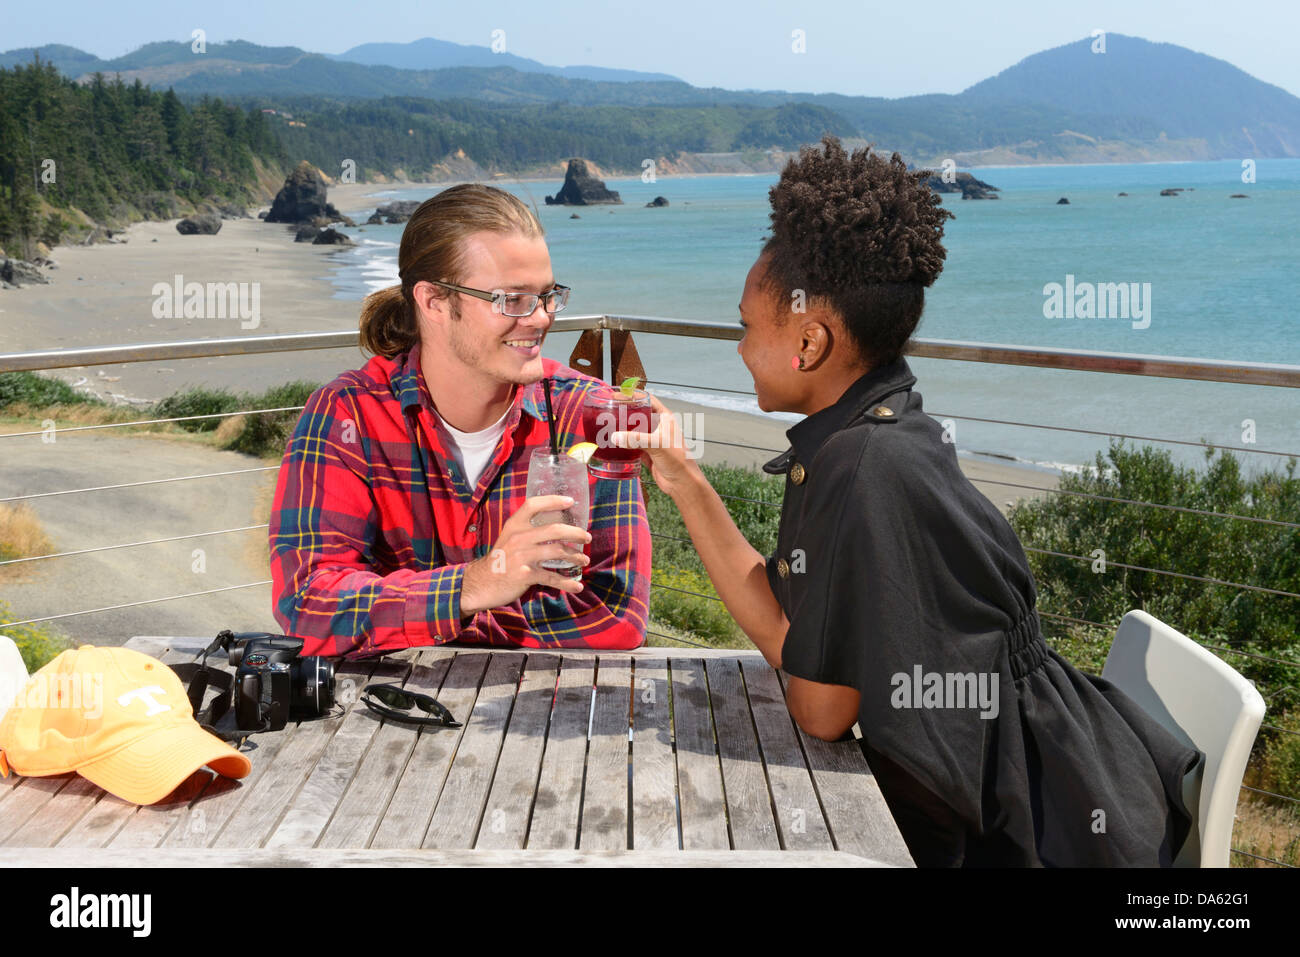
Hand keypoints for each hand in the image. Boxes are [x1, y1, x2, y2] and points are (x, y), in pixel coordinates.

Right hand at [459, 495, 591, 614]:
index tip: (570, 502)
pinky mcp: (525, 574)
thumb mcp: (508, 538)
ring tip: (584, 559)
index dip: (553, 500)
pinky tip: (577, 586)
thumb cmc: (500, 560)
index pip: (533, 504)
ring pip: (558, 551)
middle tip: (586, 537)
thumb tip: (554, 527)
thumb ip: (526, 531)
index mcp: (513, 525)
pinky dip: (567, 583)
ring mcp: (522, 556)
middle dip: (576, 533)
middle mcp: (518, 537)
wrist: (481, 583)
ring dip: (576, 556)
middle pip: (555, 529)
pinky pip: (552, 578)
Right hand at [609, 392, 699, 498]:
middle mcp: (658, 427)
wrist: (682, 483)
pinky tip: (612, 444)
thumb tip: (614, 437)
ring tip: (606, 425)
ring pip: (635, 430)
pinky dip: (624, 443)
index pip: (648, 400)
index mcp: (665, 418)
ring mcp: (652, 440)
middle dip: (625, 411)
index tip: (617, 394)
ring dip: (623, 428)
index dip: (633, 395)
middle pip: (639, 414)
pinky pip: (633, 445)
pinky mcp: (647, 453)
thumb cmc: (678, 461)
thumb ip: (636, 439)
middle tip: (608, 410)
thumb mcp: (657, 445)